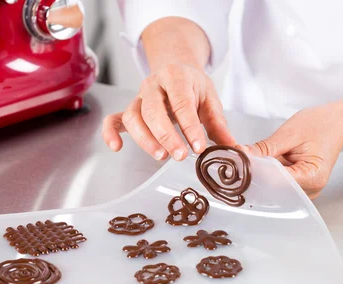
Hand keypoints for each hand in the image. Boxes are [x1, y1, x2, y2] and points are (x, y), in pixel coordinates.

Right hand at [102, 63, 234, 160]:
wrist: (175, 68)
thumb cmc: (193, 86)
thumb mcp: (210, 99)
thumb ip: (219, 125)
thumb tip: (232, 149)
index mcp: (176, 77)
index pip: (181, 104)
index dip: (189, 127)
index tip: (198, 148)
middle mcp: (153, 85)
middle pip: (153, 110)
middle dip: (166, 136)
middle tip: (179, 156)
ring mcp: (138, 97)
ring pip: (133, 117)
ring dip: (145, 139)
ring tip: (161, 156)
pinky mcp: (129, 109)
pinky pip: (114, 119)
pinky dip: (110, 133)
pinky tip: (117, 147)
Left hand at [239, 104, 342, 198]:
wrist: (337, 123)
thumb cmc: (320, 125)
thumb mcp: (288, 134)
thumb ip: (264, 149)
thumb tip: (241, 155)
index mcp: (312, 177)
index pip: (275, 183)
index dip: (255, 173)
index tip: (239, 162)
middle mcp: (310, 190)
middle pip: (273, 189)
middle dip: (255, 174)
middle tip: (240, 160)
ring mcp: (305, 191)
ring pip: (273, 188)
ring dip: (261, 175)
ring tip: (253, 159)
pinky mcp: (299, 186)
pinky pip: (278, 184)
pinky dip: (268, 174)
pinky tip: (263, 163)